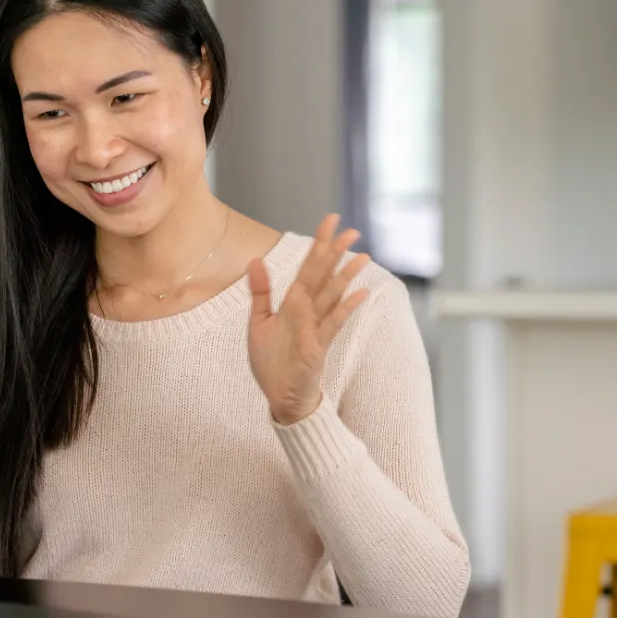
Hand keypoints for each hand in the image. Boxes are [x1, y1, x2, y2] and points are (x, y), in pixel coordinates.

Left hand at [248, 215, 370, 424]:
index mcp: (294, 304)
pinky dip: (345, 309)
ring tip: (361, 255)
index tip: (330, 221)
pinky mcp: (317, 347)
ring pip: (331, 296)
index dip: (318, 245)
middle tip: (351, 229)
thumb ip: (261, 292)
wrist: (280, 396)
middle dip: (335, 253)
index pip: (307, 268)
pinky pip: (331, 325)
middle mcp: (308, 312)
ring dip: (345, 276)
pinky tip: (359, 294)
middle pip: (323, 276)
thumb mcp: (259, 322)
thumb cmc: (272, 362)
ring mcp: (315, 328)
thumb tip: (254, 260)